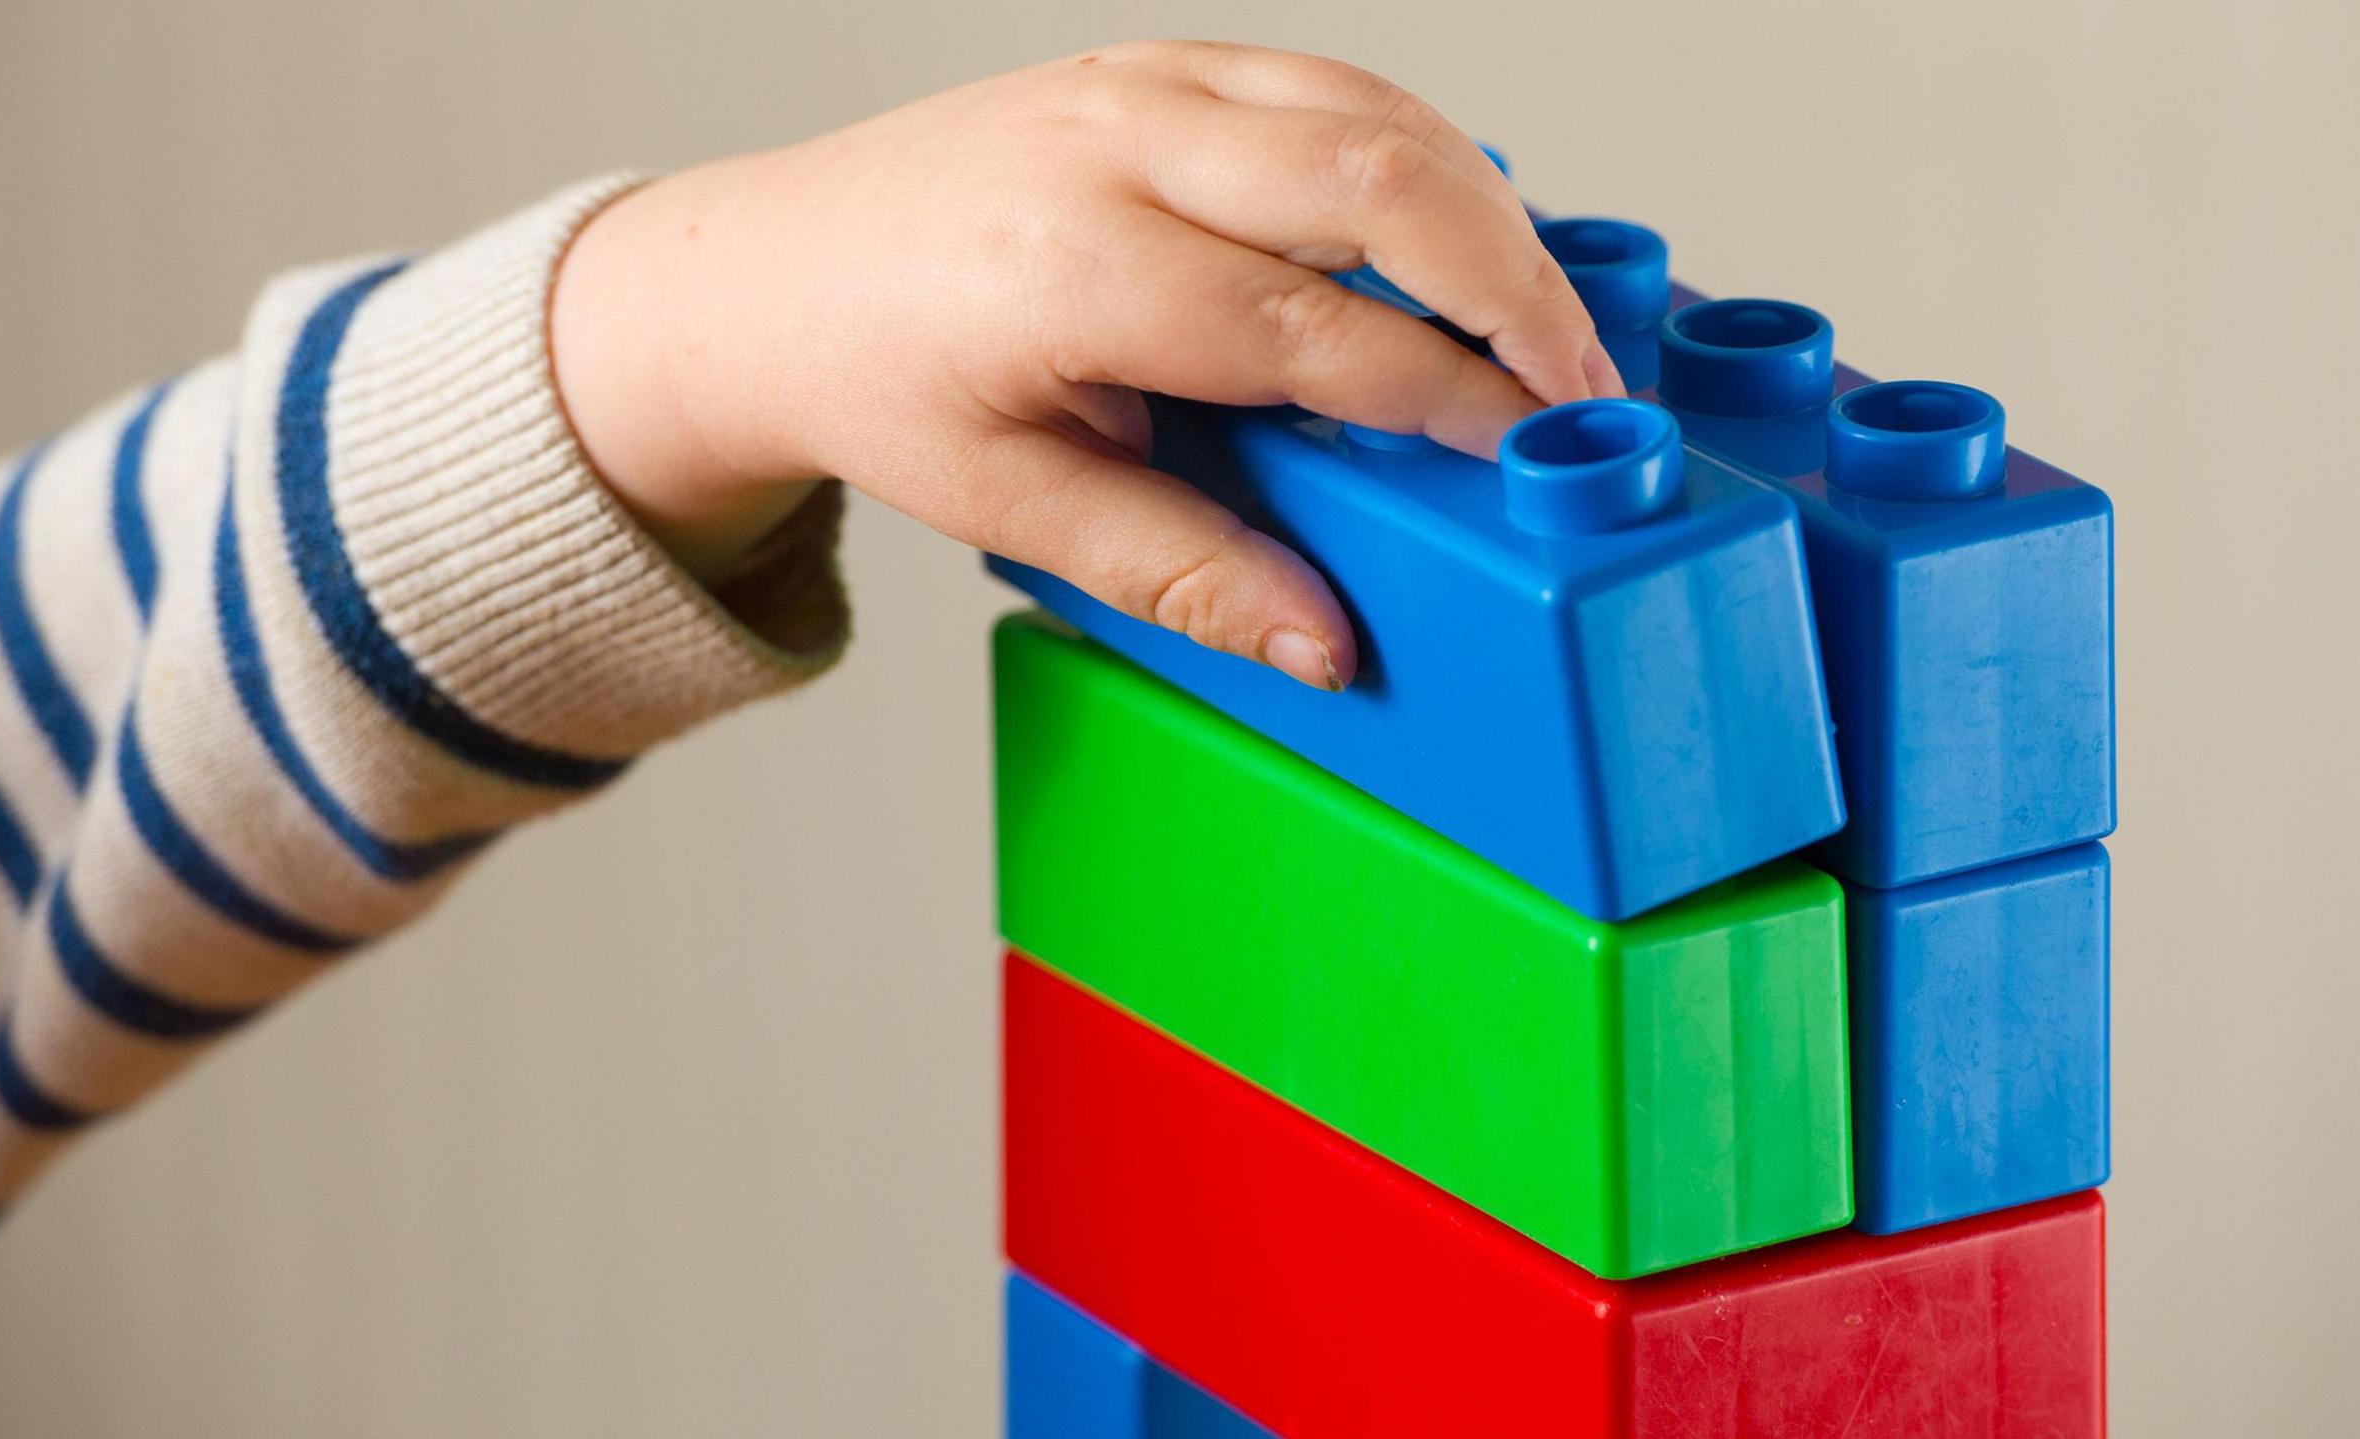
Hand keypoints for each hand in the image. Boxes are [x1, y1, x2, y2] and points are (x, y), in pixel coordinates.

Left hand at [552, 41, 1621, 688]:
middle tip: (1588, 390)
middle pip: (1379, 182)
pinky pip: (1331, 86)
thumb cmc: (879, 383)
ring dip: (1486, 214)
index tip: (1534, 461)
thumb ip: (1182, 572)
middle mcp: (1114, 143)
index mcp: (1073, 266)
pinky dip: (1421, 159)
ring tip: (1550, 328)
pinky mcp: (1158, 62)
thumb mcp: (1014, 507)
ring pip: (1374, 114)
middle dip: (1513, 288)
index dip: (1448, 398)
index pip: (1317, 330)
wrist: (771, 275)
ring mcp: (1139, 80)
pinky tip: (1463, 242)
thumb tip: (1327, 643)